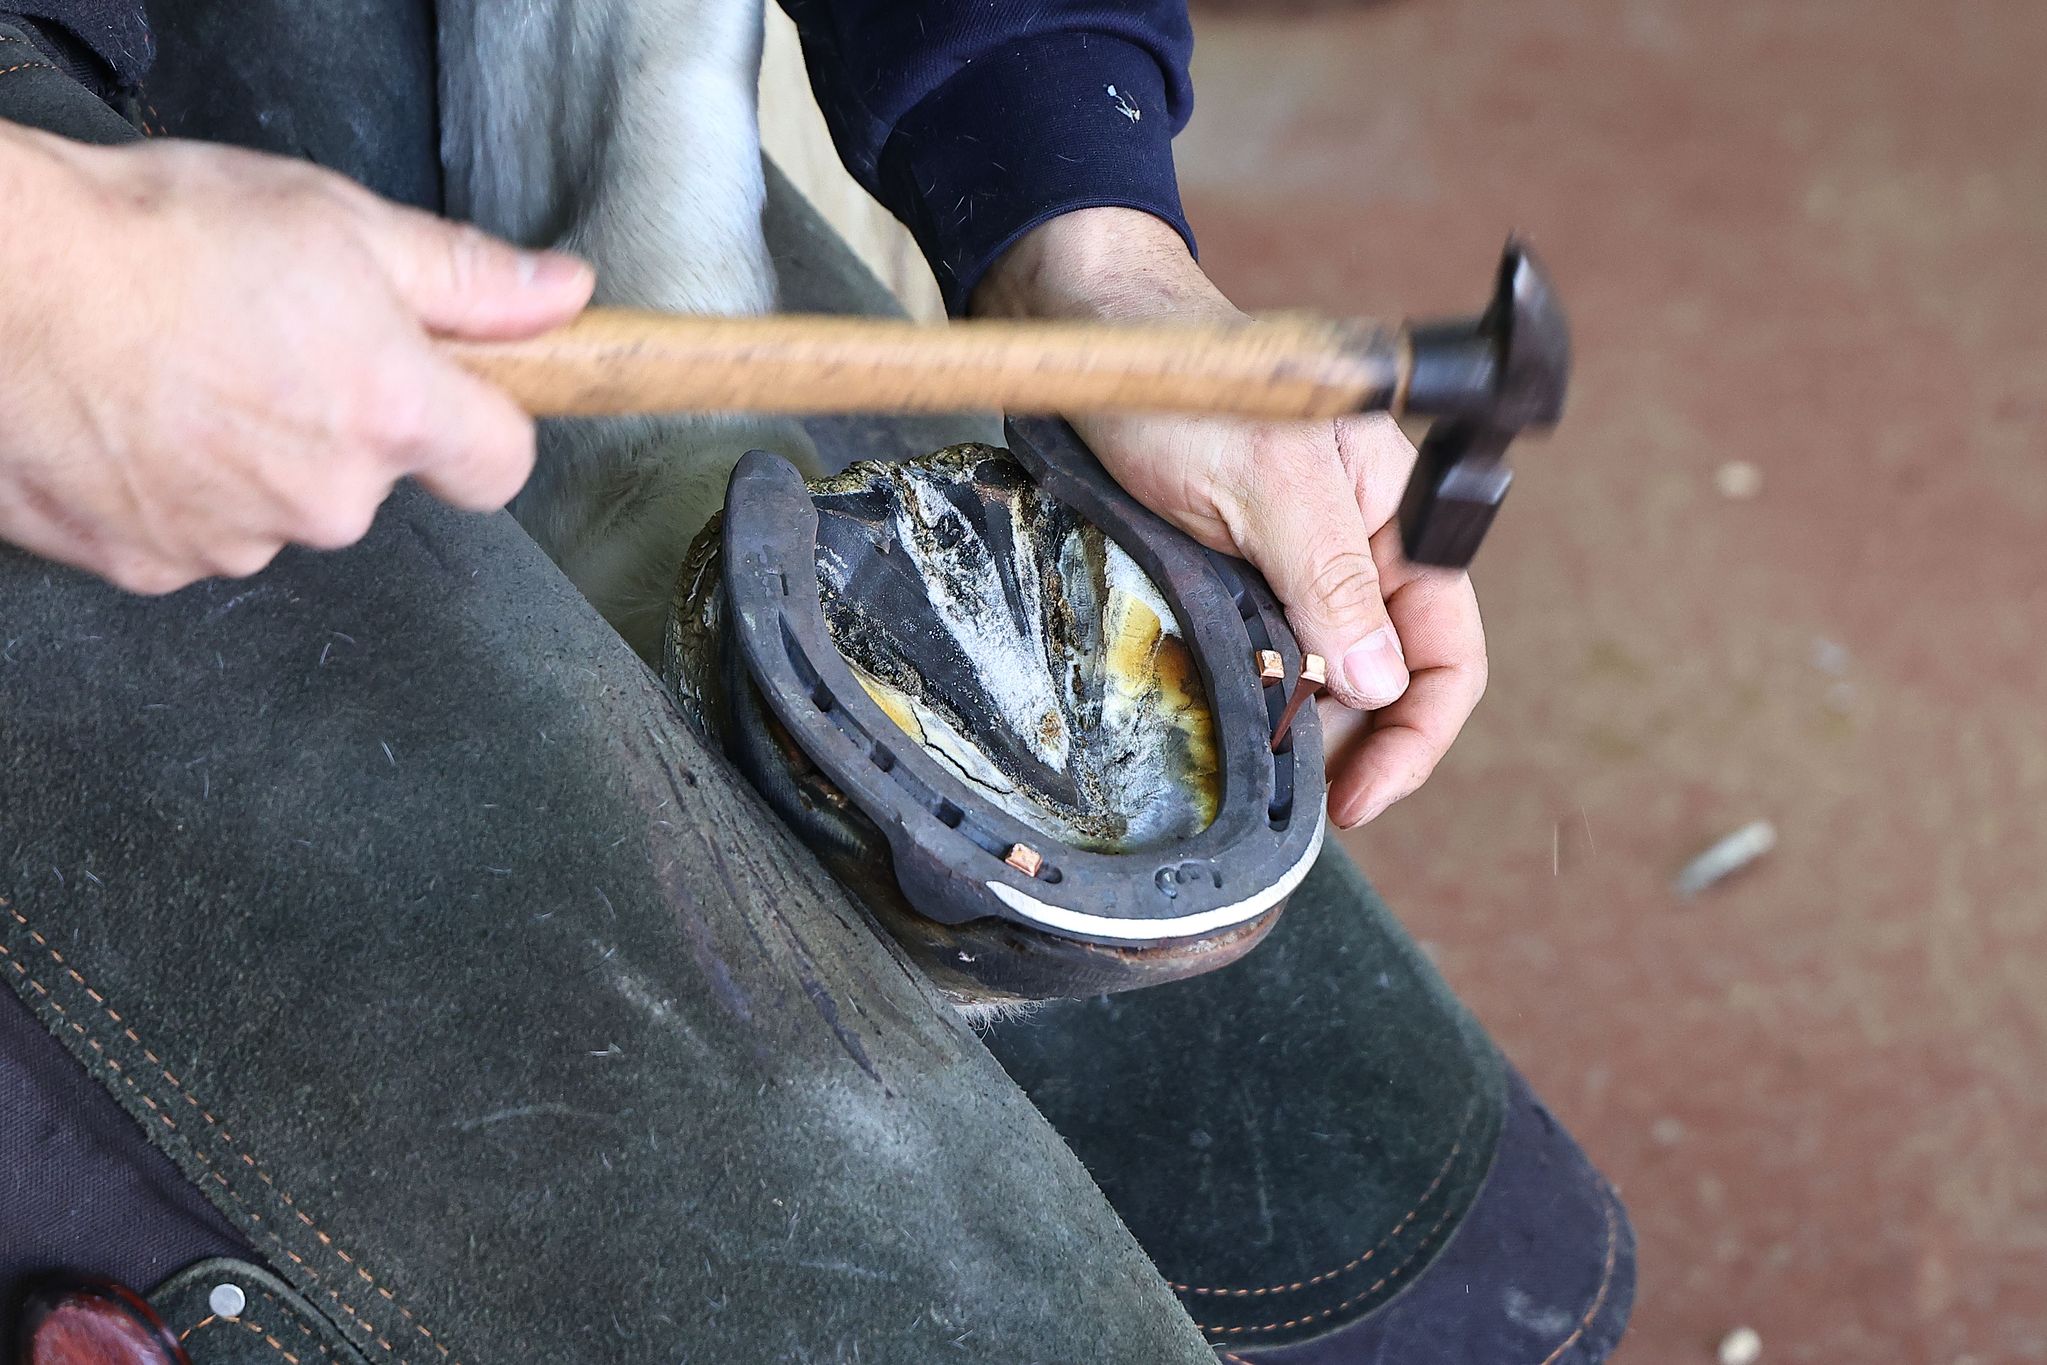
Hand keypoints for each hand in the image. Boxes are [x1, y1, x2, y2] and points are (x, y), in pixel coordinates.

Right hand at [0, 125, 593, 593]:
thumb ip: (467, 278)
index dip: (479, 422)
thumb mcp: (339, 222)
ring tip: (186, 370)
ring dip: (254, 454)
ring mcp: (237, 542)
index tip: (447, 390)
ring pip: (281, 506)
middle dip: (341, 421)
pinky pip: (197, 531)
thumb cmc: (153, 237)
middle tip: (269, 341)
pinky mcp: (153, 567)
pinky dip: (176, 486)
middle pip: (377, 479)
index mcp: (391, 415)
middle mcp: (327, 499)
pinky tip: (137, 417)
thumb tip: (561, 296)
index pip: (500, 464)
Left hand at [973, 208, 1486, 828]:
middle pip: (1388, 678)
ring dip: (1302, 731)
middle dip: (1356, 746)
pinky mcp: (1236, 577)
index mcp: (1395, 513)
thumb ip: (1329, 581)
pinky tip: (1232, 727)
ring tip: (1263, 776)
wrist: (1096, 345)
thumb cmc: (1189, 387)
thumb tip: (1381, 684)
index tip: (1363, 796)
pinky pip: (1263, 660)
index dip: (1418, 733)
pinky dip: (1255, 702)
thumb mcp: (1266, 483)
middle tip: (1303, 804)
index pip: (1445, 646)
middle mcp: (1357, 547)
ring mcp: (1295, 567)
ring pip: (1323, 679)